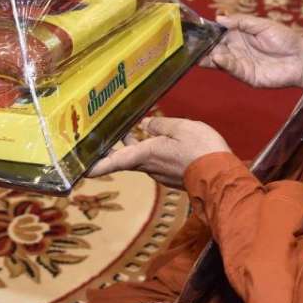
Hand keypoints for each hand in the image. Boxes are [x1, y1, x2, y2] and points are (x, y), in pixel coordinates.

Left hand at [87, 118, 230, 188]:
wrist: (222, 176)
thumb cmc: (201, 149)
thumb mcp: (180, 127)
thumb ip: (161, 125)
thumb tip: (146, 124)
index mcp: (147, 154)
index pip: (115, 161)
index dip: (97, 166)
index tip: (81, 170)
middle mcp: (150, 168)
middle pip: (127, 159)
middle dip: (118, 147)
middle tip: (109, 134)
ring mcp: (162, 175)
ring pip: (143, 160)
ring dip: (137, 147)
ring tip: (135, 129)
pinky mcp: (173, 178)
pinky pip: (157, 164)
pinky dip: (154, 152)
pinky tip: (162, 141)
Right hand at [203, 14, 302, 88]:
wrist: (302, 58)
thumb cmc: (285, 38)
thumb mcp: (262, 24)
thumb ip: (241, 21)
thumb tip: (219, 17)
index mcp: (238, 34)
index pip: (217, 34)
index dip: (206, 33)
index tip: (193, 30)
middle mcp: (236, 49)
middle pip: (214, 49)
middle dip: (202, 47)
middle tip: (189, 45)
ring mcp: (240, 63)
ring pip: (219, 60)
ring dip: (209, 57)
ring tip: (200, 53)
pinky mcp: (247, 76)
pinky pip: (233, 69)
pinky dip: (225, 64)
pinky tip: (218, 58)